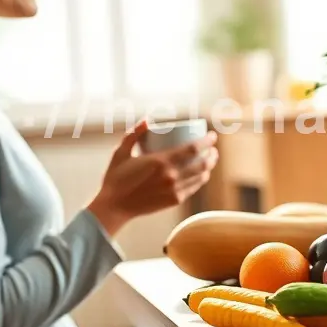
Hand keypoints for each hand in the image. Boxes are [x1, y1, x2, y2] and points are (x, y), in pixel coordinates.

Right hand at [88, 120, 218, 235]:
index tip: (212, 135)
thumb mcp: (121, 152)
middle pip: (202, 163)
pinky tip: (201, 174)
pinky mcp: (174, 201)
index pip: (193, 148)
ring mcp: (174, 190)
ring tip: (210, 159)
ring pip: (201, 176)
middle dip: (212, 153)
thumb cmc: (116, 177)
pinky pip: (194, 188)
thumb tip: (147, 120)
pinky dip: (200, 179)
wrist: (114, 206)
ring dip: (209, 166)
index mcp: (161, 161)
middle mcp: (172, 176)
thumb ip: (133, 134)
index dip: (207, 140)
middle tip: (212, 147)